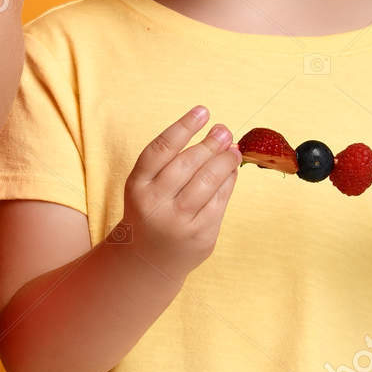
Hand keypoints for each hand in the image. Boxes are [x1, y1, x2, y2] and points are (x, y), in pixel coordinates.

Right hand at [114, 107, 240, 283]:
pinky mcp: (200, 235)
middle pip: (189, 163)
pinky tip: (232, 171)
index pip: (162, 149)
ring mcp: (178, 222)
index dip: (184, 126)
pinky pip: (220, 201)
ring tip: (234, 149)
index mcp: (137, 186)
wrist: (147, 260)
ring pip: (208, 182)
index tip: (203, 110)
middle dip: (211, 143)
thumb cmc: (150, 210)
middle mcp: (155, 204)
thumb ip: (172, 161)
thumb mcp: (147, 185)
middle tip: (224, 131)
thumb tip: (219, 136)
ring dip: (225, 161)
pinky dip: (229, 182)